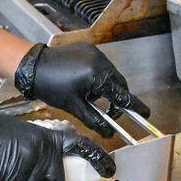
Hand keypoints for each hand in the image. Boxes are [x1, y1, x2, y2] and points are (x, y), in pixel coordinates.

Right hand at [0, 102, 114, 180]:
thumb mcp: (21, 136)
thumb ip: (38, 150)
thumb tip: (47, 169)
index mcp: (47, 137)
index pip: (79, 146)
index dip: (96, 159)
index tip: (109, 169)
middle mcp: (43, 150)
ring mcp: (31, 163)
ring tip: (3, 177)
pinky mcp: (16, 176)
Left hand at [14, 43, 150, 137]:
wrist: (33, 66)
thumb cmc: (51, 86)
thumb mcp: (74, 106)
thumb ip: (95, 119)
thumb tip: (109, 133)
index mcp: (98, 76)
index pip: (122, 95)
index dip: (135, 106)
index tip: (146, 114)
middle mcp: (101, 61)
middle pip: (119, 84)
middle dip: (117, 98)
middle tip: (111, 113)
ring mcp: (95, 53)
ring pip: (111, 74)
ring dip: (107, 87)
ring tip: (92, 97)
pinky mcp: (88, 48)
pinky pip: (101, 65)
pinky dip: (99, 76)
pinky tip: (86, 84)